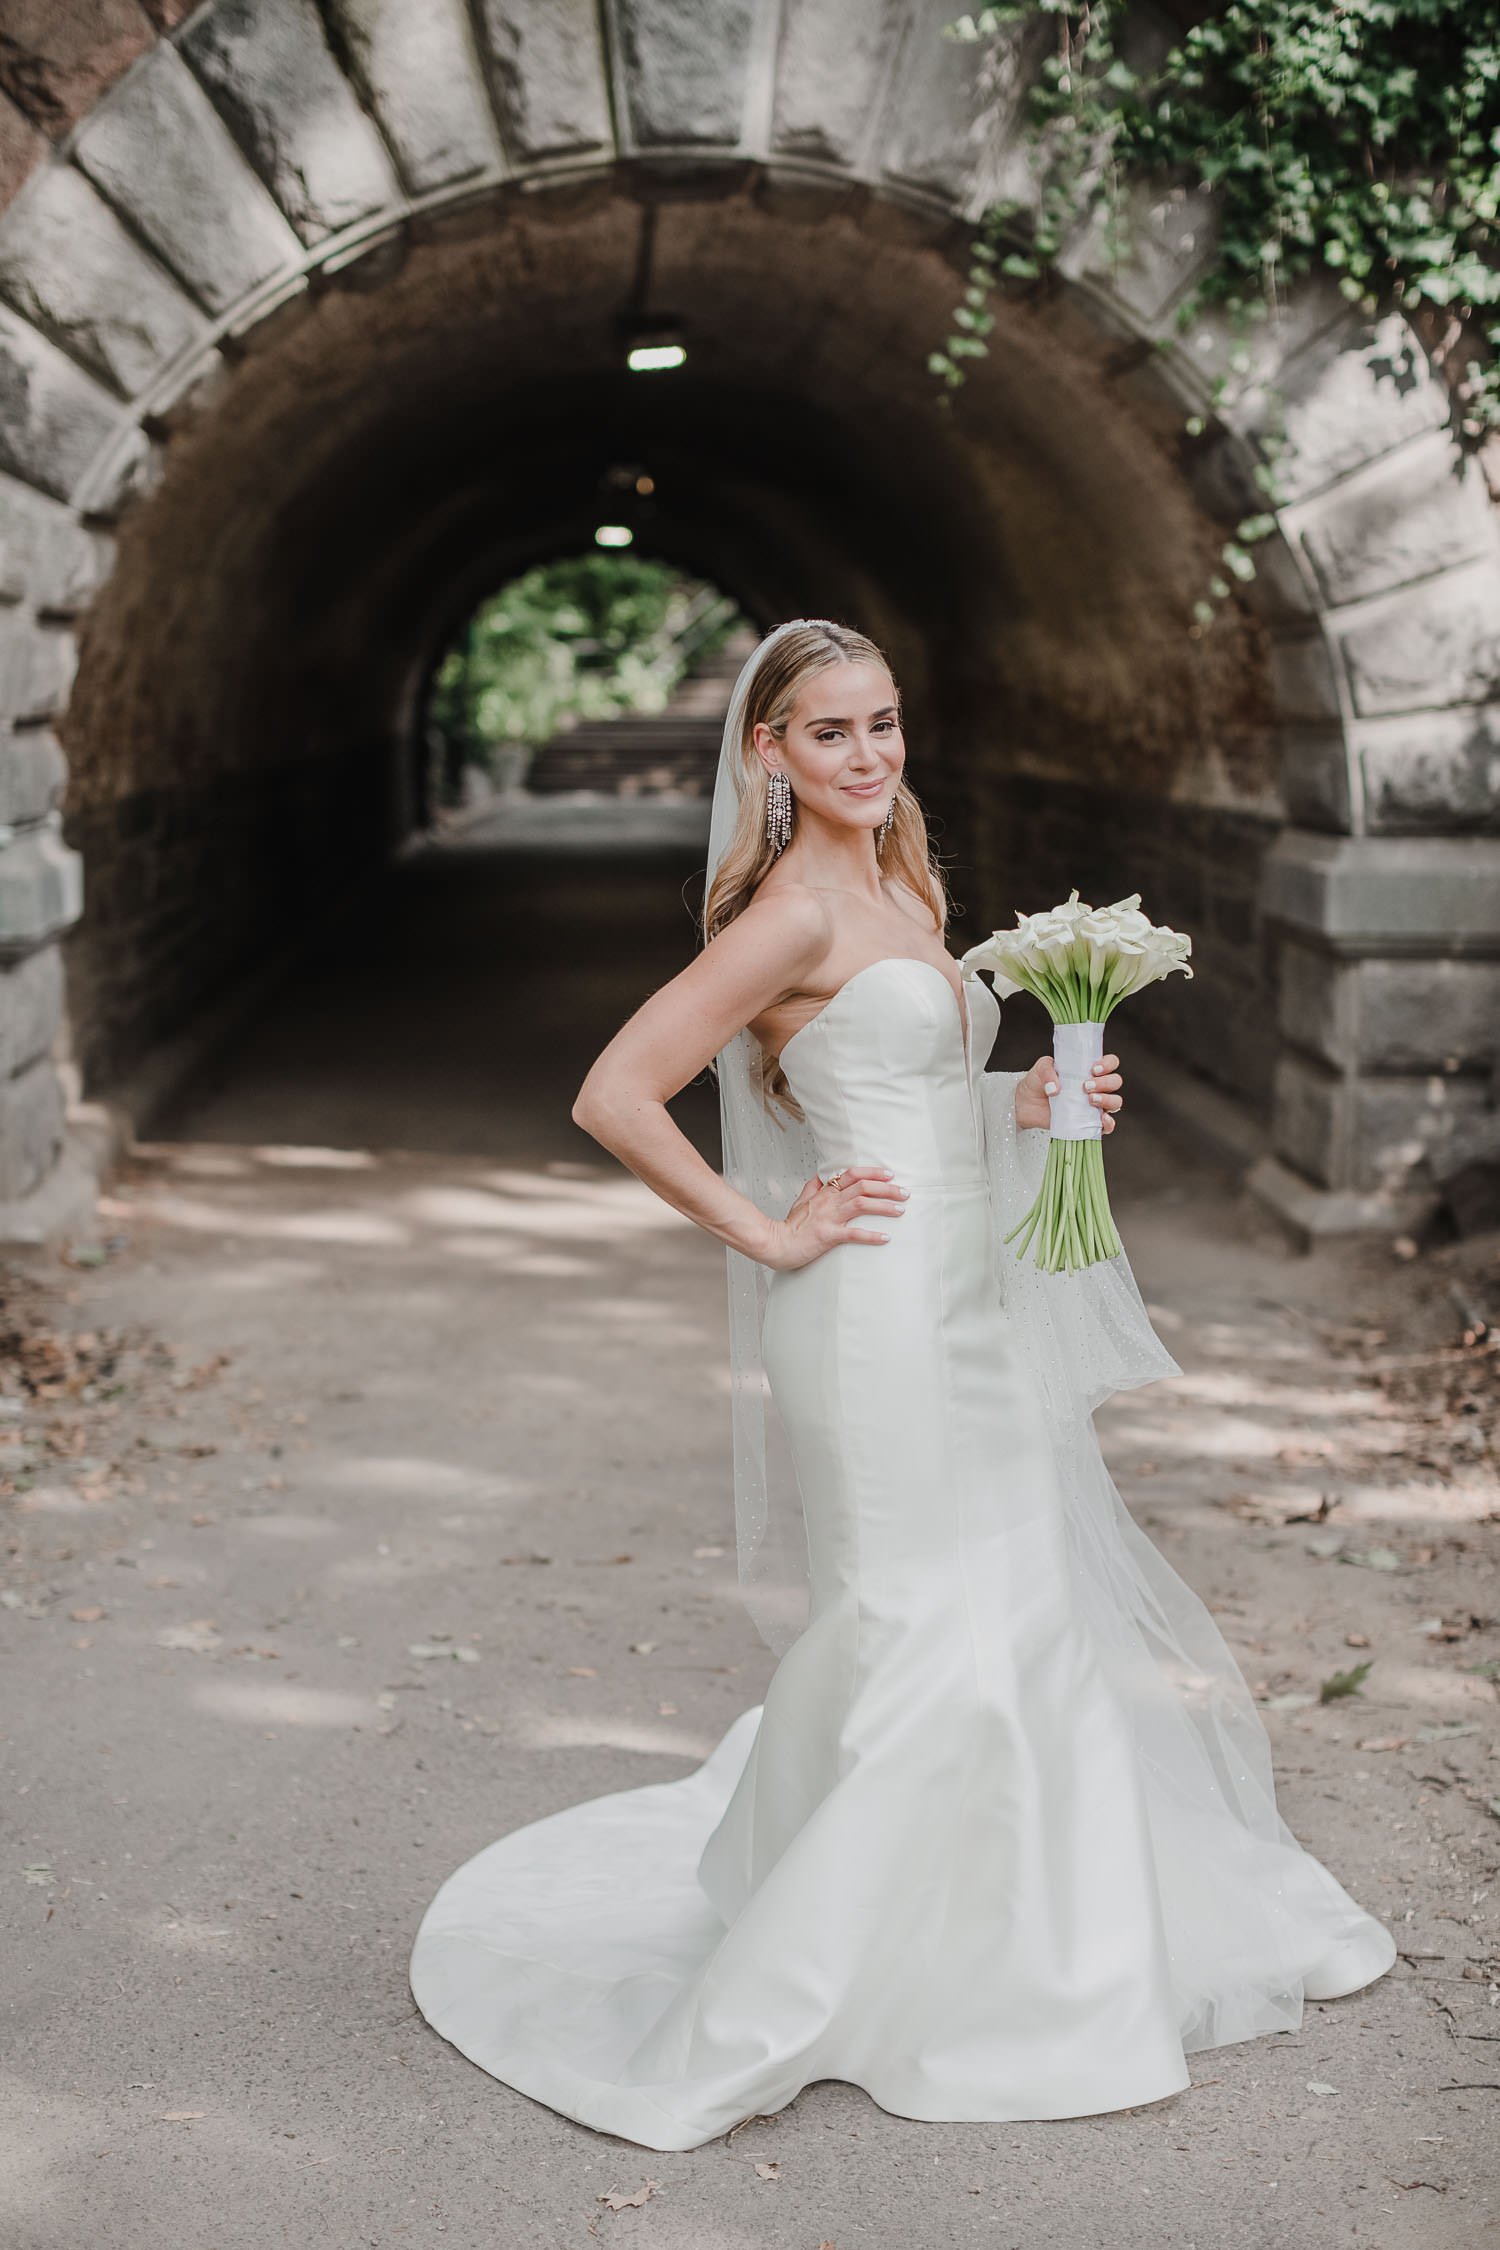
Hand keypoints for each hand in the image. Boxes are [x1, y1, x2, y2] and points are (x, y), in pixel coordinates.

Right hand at [762, 1162, 908, 1268]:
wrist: (775, 1243)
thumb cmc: (789, 1226)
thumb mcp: (801, 1200)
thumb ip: (813, 1187)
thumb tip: (822, 1177)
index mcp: (824, 1193)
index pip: (851, 1174)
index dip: (873, 1172)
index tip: (890, 1175)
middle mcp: (829, 1202)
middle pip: (862, 1186)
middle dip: (887, 1188)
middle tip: (904, 1193)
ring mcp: (829, 1218)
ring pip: (861, 1204)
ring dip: (884, 1206)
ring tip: (900, 1210)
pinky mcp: (828, 1235)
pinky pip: (854, 1234)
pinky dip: (871, 1235)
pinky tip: (885, 1238)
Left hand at [1015, 1052, 1122, 1133]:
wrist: (1025, 1104)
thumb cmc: (1037, 1082)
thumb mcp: (1041, 1068)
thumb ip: (1048, 1072)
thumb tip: (1055, 1089)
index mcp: (1088, 1070)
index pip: (1111, 1063)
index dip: (1108, 1064)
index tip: (1093, 1069)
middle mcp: (1096, 1086)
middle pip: (1115, 1082)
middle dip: (1105, 1082)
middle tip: (1086, 1085)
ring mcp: (1094, 1105)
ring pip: (1115, 1101)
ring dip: (1107, 1099)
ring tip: (1090, 1099)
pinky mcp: (1089, 1122)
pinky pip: (1107, 1125)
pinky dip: (1109, 1123)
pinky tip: (1102, 1119)